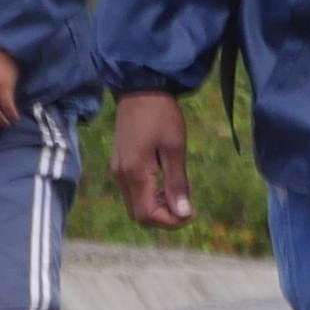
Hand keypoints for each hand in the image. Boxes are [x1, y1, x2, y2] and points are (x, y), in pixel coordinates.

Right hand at [111, 91, 193, 230]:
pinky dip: (150, 196)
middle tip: (187, 206)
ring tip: (178, 193)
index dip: (171, 222)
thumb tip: (184, 214)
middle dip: (164, 218)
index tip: (192, 212)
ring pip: (135, 204)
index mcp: (134, 173)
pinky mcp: (119, 164)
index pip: (147, 215)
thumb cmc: (161, 115)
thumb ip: (177, 183)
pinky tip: (165, 182)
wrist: (140, 87)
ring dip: (157, 207)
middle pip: (139, 215)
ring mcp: (117, 170)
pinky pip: (133, 191)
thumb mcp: (175, 148)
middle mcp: (121, 176)